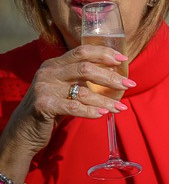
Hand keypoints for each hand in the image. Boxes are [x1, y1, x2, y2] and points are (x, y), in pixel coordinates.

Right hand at [1, 45, 132, 158]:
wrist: (23, 132)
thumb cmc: (51, 108)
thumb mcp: (63, 88)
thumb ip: (81, 79)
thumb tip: (114, 76)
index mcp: (55, 64)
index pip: (82, 51)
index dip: (104, 53)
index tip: (123, 59)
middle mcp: (49, 72)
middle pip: (86, 69)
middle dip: (110, 77)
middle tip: (129, 84)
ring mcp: (44, 88)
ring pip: (83, 91)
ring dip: (105, 101)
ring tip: (120, 108)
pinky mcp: (43, 105)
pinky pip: (73, 107)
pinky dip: (90, 111)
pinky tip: (102, 115)